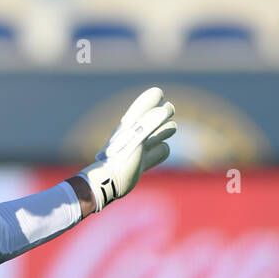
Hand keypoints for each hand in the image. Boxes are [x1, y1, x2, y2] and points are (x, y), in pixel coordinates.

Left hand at [79, 86, 175, 210]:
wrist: (109, 181)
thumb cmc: (120, 155)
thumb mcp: (135, 135)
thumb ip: (149, 121)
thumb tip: (165, 110)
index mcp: (132, 122)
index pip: (147, 102)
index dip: (155, 97)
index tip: (160, 96)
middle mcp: (136, 133)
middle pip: (158, 115)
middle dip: (166, 112)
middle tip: (168, 113)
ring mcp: (140, 148)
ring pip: (161, 133)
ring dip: (166, 130)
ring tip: (169, 128)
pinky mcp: (142, 163)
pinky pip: (160, 152)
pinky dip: (162, 151)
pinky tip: (158, 152)